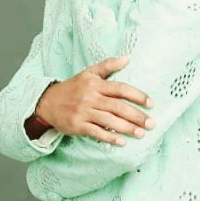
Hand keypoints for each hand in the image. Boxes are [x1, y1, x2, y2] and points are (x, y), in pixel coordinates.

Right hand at [35, 56, 154, 144]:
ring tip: (141, 134)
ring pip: (109, 120)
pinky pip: (96, 132)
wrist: (47, 102)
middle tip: (151, 124)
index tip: (151, 104)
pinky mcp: (77, 125)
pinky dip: (109, 137)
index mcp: (96, 84)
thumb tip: (128, 58)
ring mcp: (84, 112)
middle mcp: (91, 97)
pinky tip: (121, 142)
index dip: (137, 96)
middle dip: (136, 116)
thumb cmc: (72, 88)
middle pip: (118, 106)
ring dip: (127, 128)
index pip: (121, 89)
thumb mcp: (88, 73)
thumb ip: (108, 65)